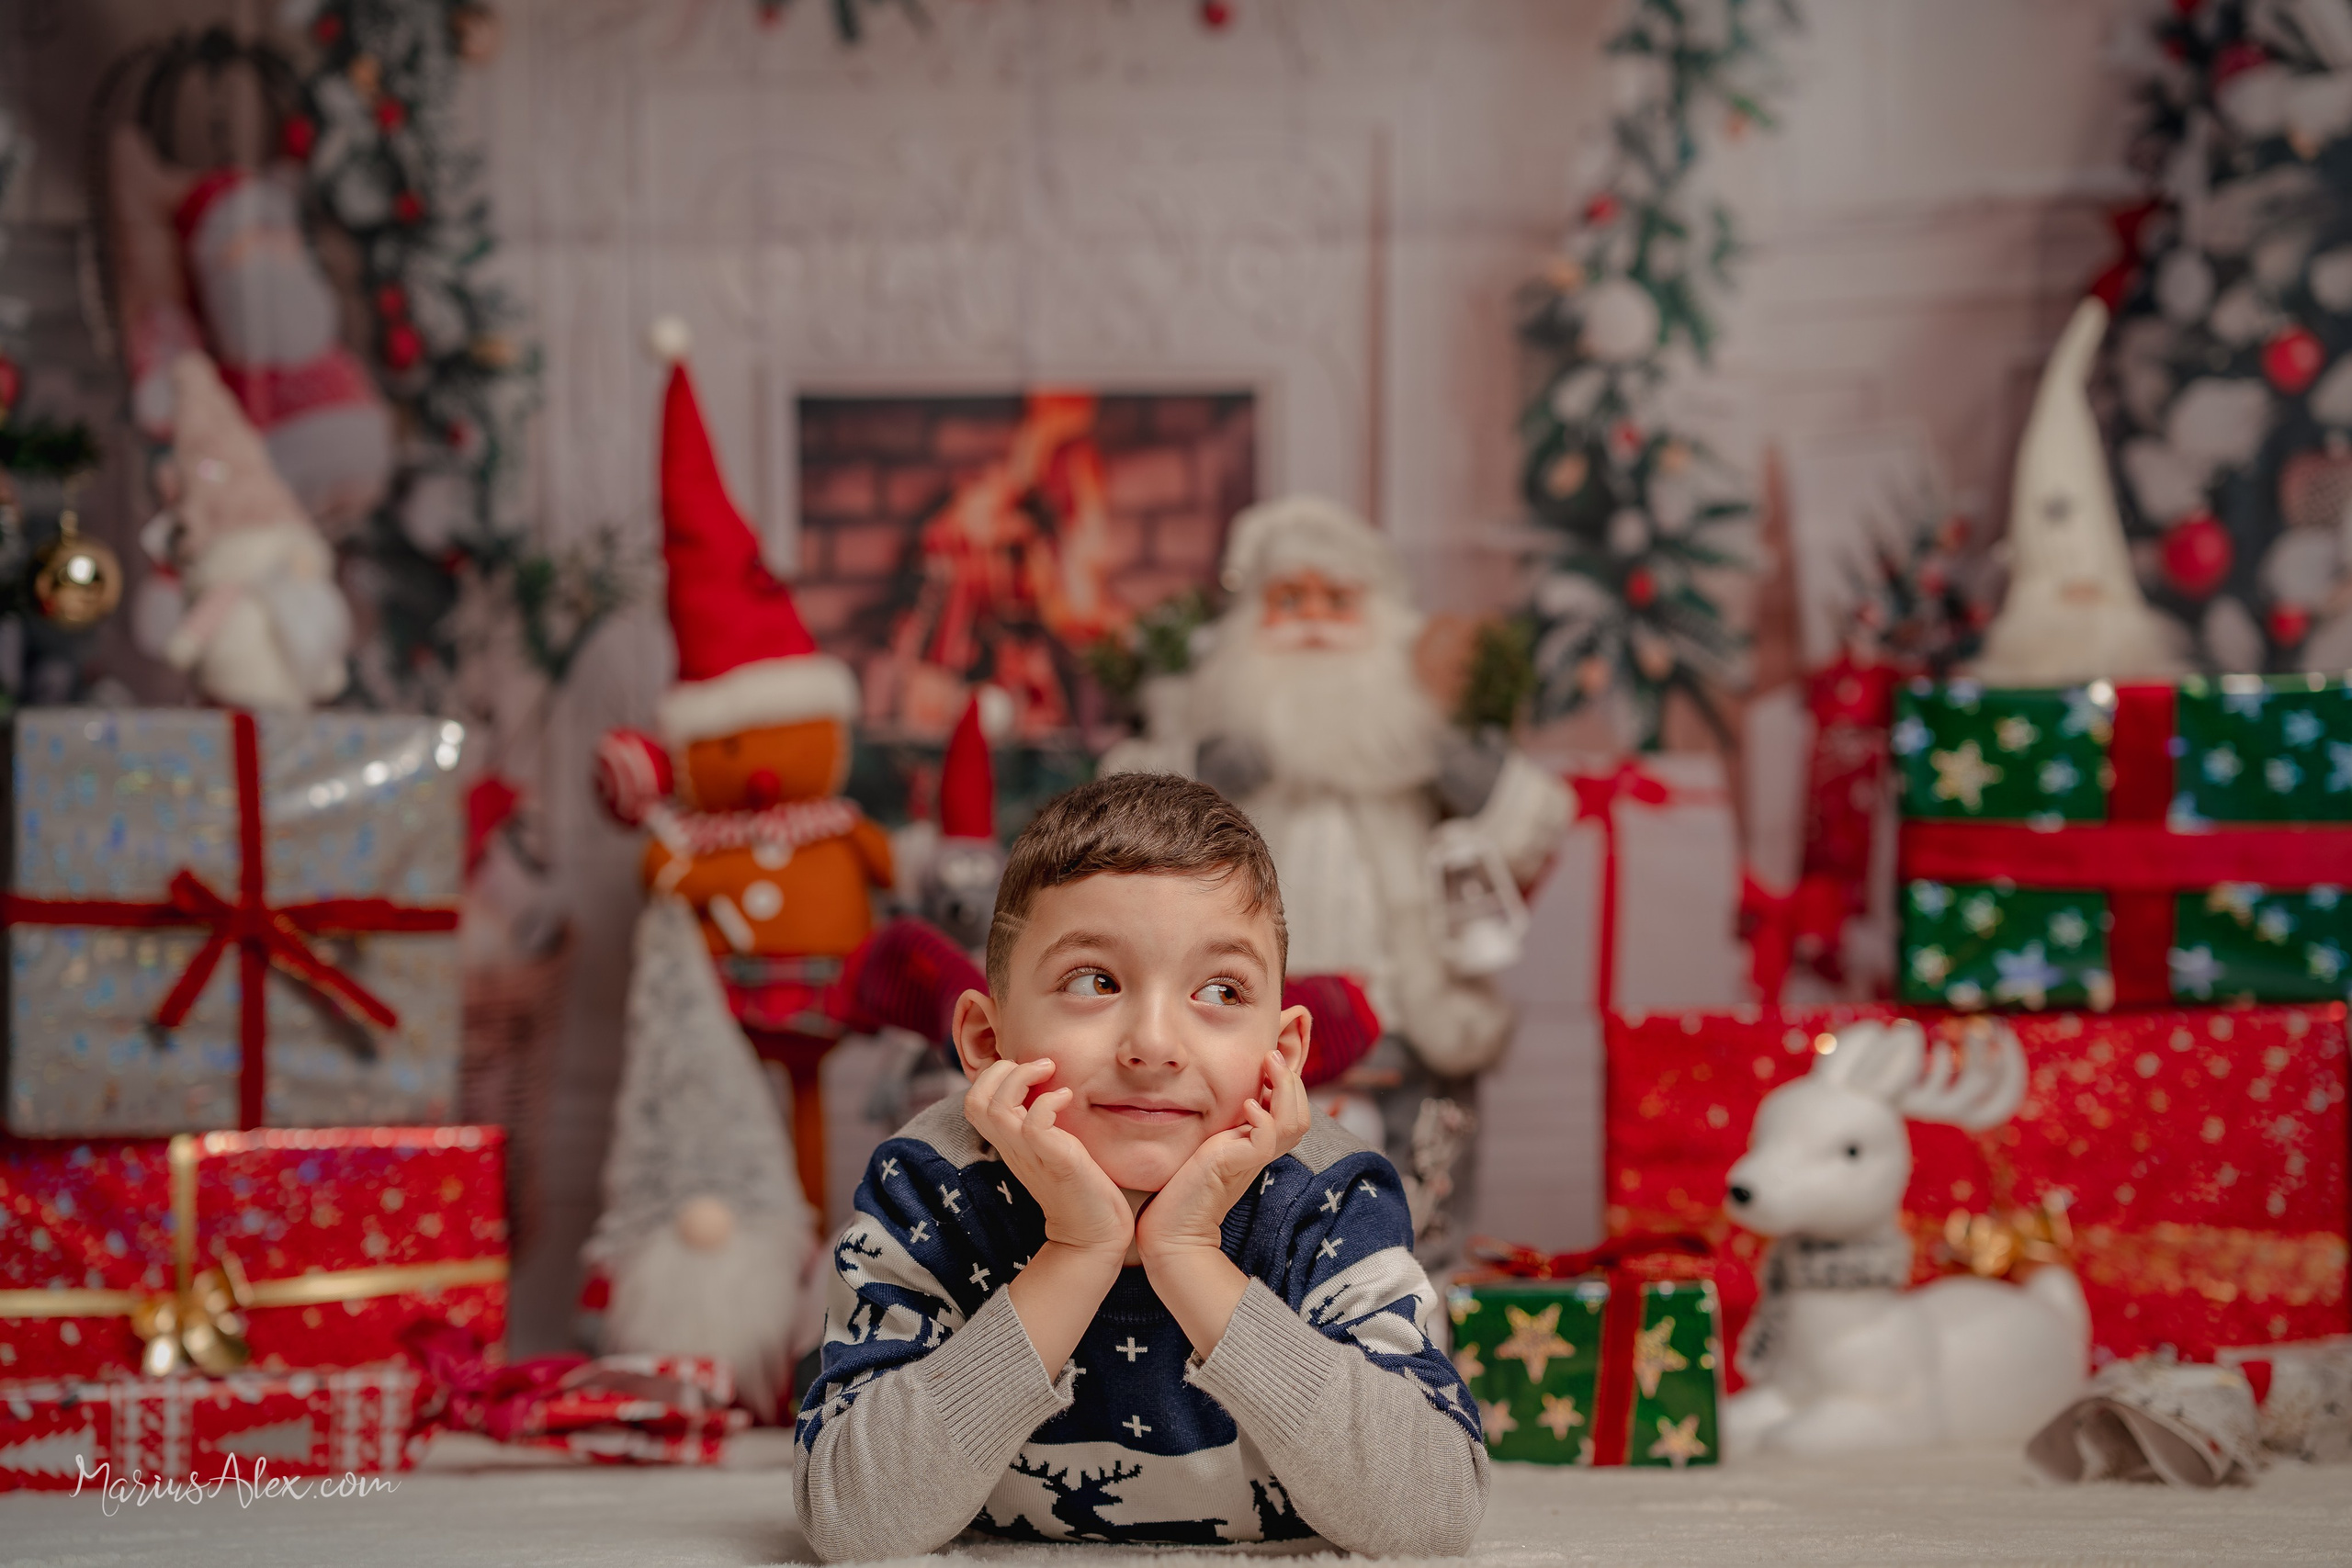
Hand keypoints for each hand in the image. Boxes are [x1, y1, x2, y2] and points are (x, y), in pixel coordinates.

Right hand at [963, 1057, 1132, 1258]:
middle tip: (1038, 1065)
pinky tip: (1067, 1097)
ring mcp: (1031, 1156)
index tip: (1025, 1068)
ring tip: (1050, 1072)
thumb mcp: (1049, 1145)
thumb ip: (1037, 1121)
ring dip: (1022, 1078)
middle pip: (975, 1100)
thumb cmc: (1078, 1184)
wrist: (1093, 1233)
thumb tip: (1042, 1087)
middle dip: (1001, 1070)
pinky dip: (1048, 1101)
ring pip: (997, 1109)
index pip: (973, 1100)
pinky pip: (1034, 1126)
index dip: (991, 1075)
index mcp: (1008, 1142)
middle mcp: (1012, 1147)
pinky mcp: (1055, 1162)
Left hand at [1136, 1050, 1310, 1262]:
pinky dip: (1264, 1118)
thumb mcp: (1208, 1141)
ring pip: (1294, 1123)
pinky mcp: (1236, 1166)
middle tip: (1273, 1053)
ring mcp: (1252, 1160)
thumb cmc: (1182, 1183)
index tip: (1271, 1057)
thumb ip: (1222, 1121)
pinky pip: (1267, 1139)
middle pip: (1301, 1116)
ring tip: (1270, 1063)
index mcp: (1258, 1144)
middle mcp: (1261, 1152)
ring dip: (1286, 1088)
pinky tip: (1247, 1105)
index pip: (1293, 1112)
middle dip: (1293, 1080)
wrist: (1170, 1226)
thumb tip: (1229, 1090)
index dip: (1290, 1084)